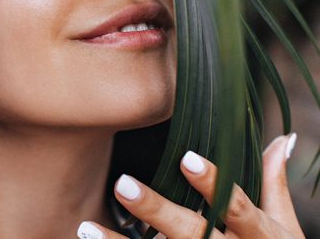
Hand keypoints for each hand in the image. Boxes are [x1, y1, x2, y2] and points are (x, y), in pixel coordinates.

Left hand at [77, 134, 304, 238]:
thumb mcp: (283, 226)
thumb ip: (272, 184)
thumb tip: (280, 138)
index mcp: (258, 234)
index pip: (235, 206)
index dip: (214, 184)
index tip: (185, 157)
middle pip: (192, 233)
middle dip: (157, 211)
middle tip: (122, 184)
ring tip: (85, 227)